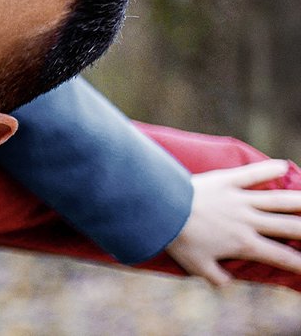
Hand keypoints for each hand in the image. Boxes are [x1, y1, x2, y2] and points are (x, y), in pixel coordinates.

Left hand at [165, 158, 300, 285]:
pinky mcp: (226, 180)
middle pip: (288, 226)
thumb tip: (228, 283)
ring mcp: (239, 199)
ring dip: (298, 200)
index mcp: (244, 244)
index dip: (300, 263)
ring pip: (277, 200)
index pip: (280, 256)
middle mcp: (248, 221)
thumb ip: (216, 276)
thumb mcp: (197, 266)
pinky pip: (250, 174)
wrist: (161, 210)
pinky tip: (283, 165)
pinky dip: (267, 169)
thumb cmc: (178, 240)